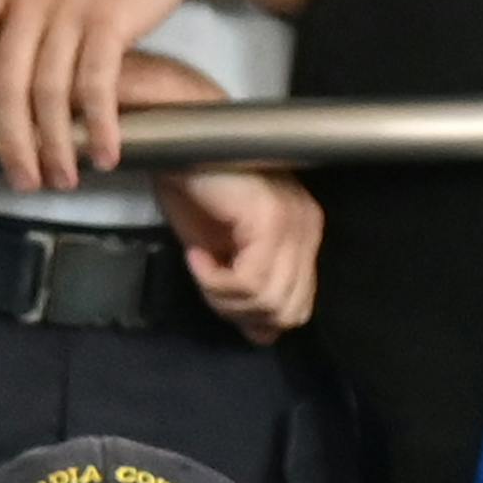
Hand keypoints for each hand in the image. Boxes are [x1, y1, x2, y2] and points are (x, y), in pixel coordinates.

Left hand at [0, 0, 246, 188]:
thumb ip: (16, 18)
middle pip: (6, 80)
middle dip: (12, 141)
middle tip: (23, 179)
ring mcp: (71, 6)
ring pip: (49, 92)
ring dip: (56, 145)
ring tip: (64, 178)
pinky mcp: (112, 20)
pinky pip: (95, 86)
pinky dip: (98, 127)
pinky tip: (105, 155)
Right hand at [165, 162, 320, 334]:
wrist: (174, 146)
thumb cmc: (195, 191)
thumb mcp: (223, 255)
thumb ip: (249, 292)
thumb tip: (263, 336)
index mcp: (304, 234)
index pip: (298, 307)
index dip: (255, 316)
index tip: (217, 291)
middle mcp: (307, 227)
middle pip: (289, 311)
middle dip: (239, 311)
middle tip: (207, 282)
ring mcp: (293, 222)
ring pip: (269, 301)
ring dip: (223, 295)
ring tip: (201, 266)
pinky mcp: (270, 220)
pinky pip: (249, 281)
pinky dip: (214, 280)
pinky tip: (196, 255)